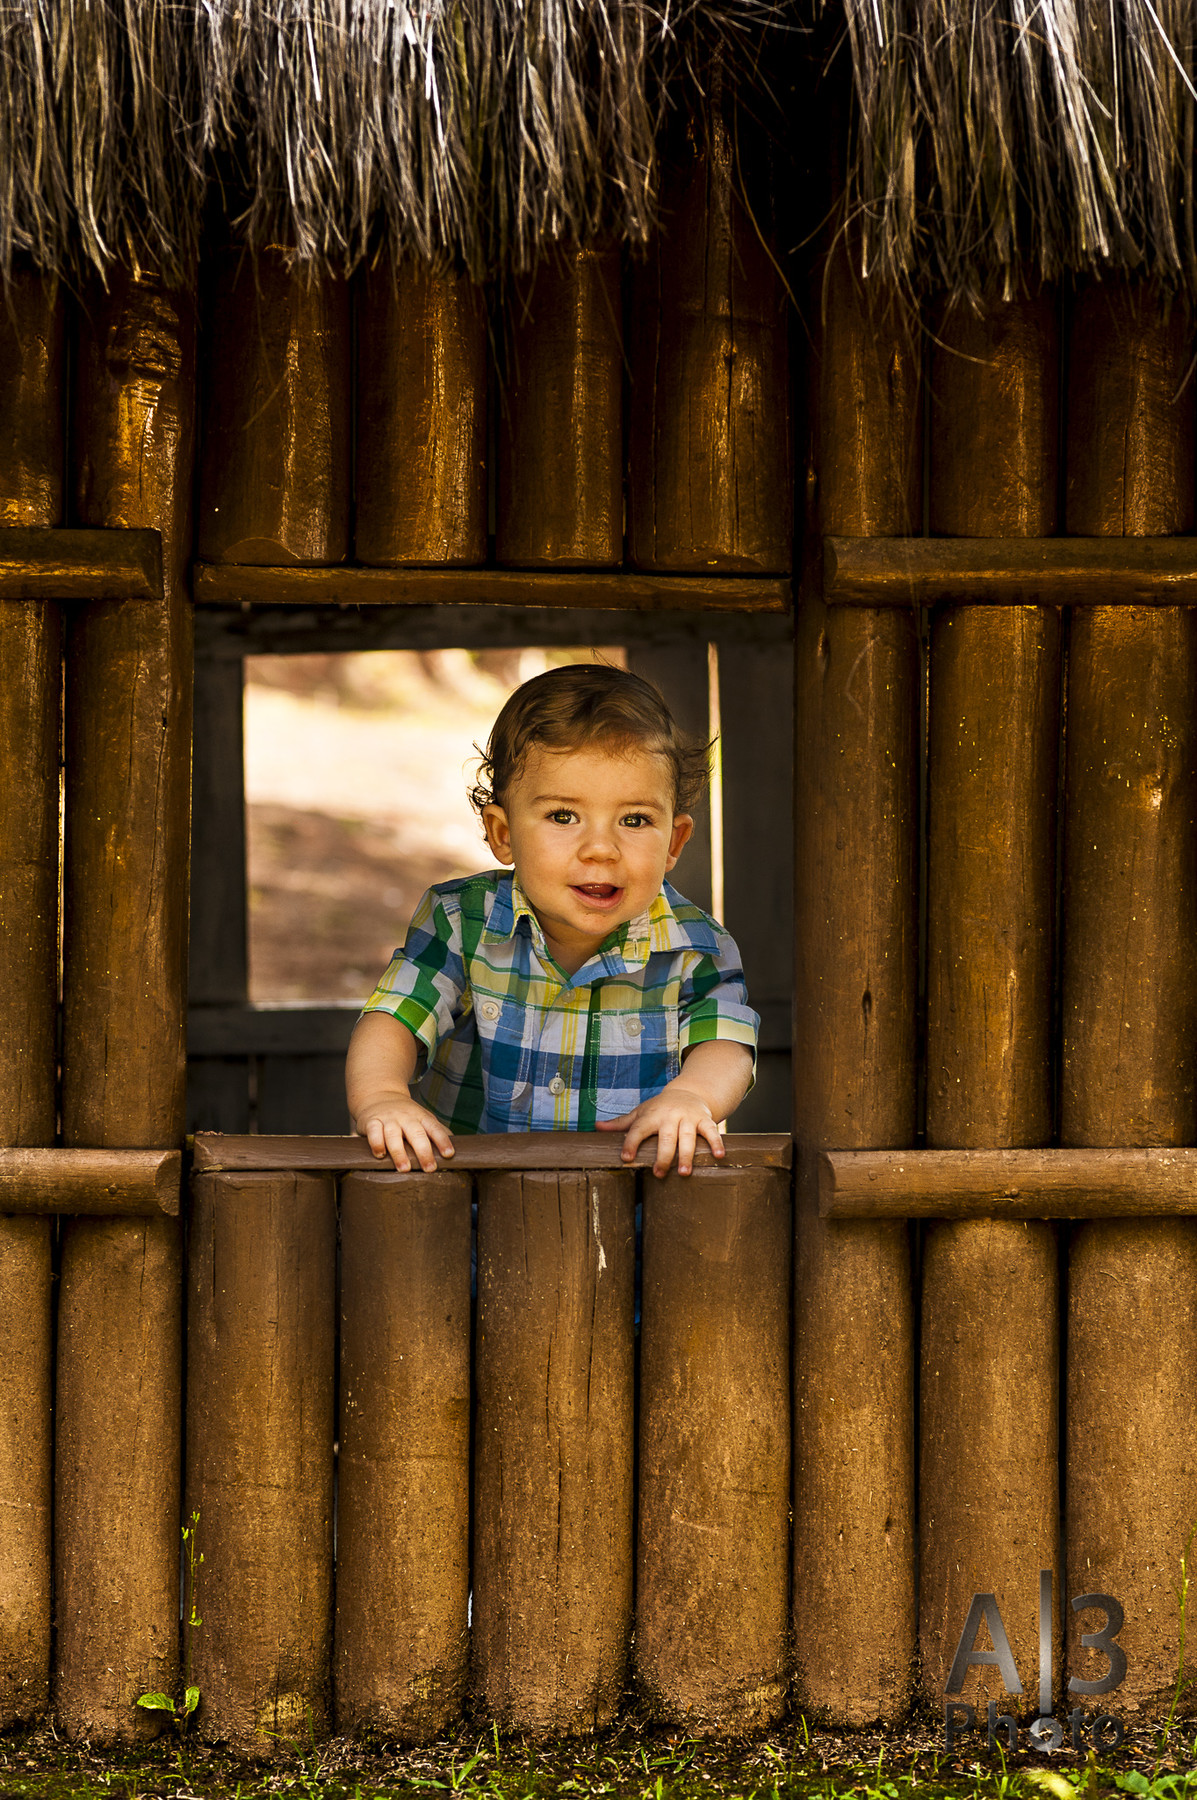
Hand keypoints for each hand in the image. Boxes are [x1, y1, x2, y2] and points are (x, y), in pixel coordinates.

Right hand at [353, 1093, 454, 1172]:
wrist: (379, 1095)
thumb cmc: (406, 1114)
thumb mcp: (423, 1118)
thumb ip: (437, 1132)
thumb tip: (460, 1147)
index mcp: (421, 1117)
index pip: (435, 1128)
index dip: (443, 1141)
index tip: (449, 1155)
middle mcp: (406, 1117)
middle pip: (416, 1134)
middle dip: (423, 1151)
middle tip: (430, 1168)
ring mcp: (388, 1119)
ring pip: (393, 1135)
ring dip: (399, 1152)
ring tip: (404, 1169)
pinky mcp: (371, 1122)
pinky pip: (373, 1132)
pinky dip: (376, 1144)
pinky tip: (380, 1155)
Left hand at [597, 1085, 725, 1177]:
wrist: (688, 1091)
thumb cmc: (660, 1108)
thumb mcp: (640, 1113)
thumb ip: (621, 1123)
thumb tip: (596, 1127)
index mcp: (651, 1115)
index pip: (638, 1130)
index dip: (631, 1143)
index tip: (626, 1158)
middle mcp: (669, 1116)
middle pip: (666, 1138)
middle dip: (663, 1156)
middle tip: (659, 1174)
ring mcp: (688, 1117)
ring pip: (687, 1137)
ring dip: (686, 1155)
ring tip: (684, 1173)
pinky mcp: (704, 1119)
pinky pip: (711, 1131)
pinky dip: (716, 1142)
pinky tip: (719, 1156)